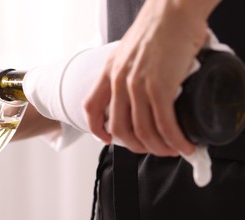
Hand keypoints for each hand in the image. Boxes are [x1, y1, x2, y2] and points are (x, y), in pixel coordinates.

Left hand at [83, 0, 216, 155]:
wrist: (173, 9)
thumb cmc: (157, 27)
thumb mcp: (129, 51)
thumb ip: (129, 73)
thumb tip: (142, 94)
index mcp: (109, 72)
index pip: (91, 107)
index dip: (96, 128)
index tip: (106, 139)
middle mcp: (119, 81)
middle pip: (119, 128)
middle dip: (135, 146)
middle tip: (149, 148)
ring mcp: (137, 85)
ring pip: (142, 131)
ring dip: (157, 148)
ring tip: (170, 150)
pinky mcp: (160, 86)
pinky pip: (164, 124)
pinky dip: (174, 140)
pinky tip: (182, 145)